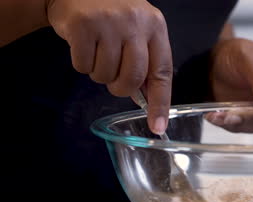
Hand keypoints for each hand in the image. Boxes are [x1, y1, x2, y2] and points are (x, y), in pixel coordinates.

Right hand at [47, 0, 171, 133]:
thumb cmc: (111, 15)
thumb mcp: (137, 30)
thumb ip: (144, 60)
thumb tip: (145, 100)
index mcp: (155, 26)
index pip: (162, 72)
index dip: (160, 103)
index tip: (158, 127)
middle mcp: (136, 22)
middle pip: (133, 78)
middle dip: (120, 88)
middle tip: (114, 80)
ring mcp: (109, 22)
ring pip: (106, 75)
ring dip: (99, 73)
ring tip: (97, 52)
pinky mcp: (83, 24)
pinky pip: (83, 66)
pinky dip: (81, 64)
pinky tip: (83, 45)